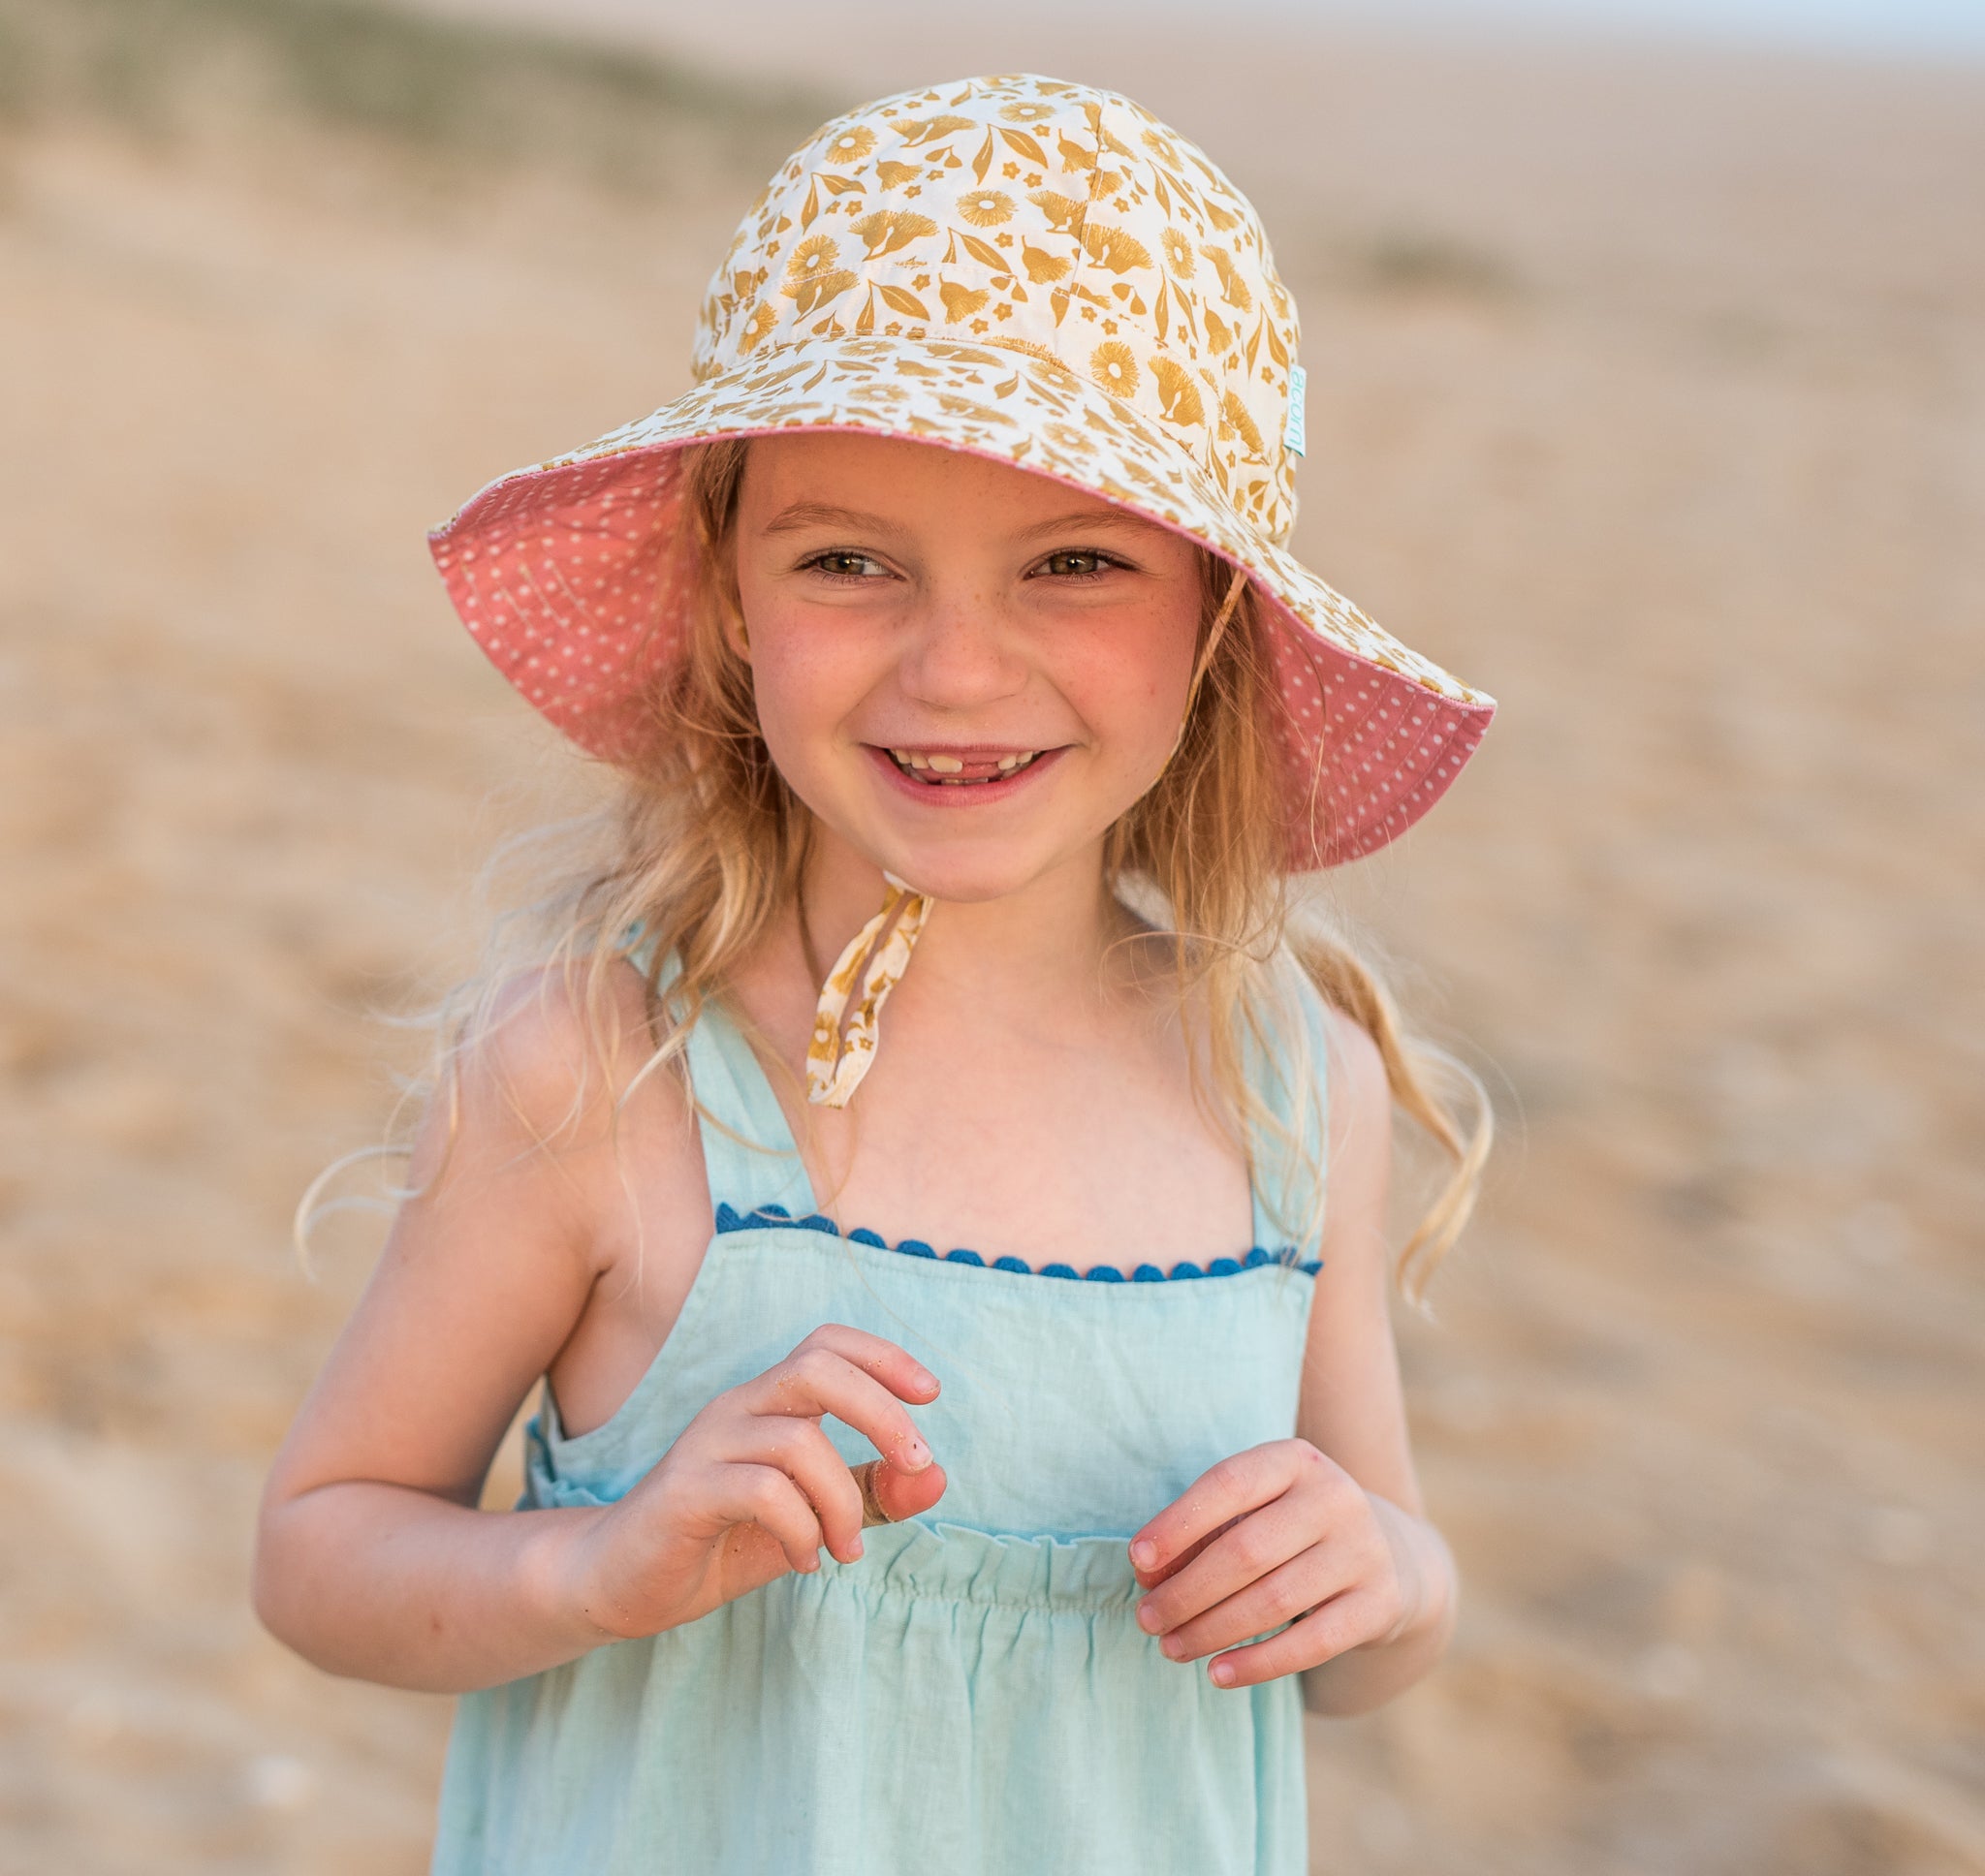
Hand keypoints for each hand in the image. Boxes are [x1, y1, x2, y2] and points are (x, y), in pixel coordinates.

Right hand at [562, 1325, 944, 1641]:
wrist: (617, 1583)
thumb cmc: (719, 1540)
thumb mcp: (811, 1519)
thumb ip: (871, 1497)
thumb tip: (939, 1478)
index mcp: (767, 1403)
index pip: (827, 1344)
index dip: (883, 1356)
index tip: (931, 1394)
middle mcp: (737, 1408)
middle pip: (817, 1368)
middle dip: (881, 1412)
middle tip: (916, 1463)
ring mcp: (706, 1445)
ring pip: (798, 1440)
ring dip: (842, 1501)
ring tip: (846, 1549)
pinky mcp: (684, 1491)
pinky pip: (763, 1491)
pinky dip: (801, 1530)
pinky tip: (803, 1561)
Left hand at [1128, 1440, 1415, 1688]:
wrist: (1389, 1556)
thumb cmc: (1290, 1529)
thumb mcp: (1253, 1510)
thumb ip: (1199, 1534)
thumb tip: (1147, 1573)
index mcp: (1295, 1459)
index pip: (1228, 1484)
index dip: (1177, 1523)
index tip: (1137, 1560)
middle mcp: (1335, 1497)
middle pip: (1245, 1550)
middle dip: (1186, 1591)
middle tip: (1147, 1619)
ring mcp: (1363, 1551)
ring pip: (1273, 1601)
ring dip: (1211, 1630)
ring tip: (1171, 1648)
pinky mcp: (1379, 1604)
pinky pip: (1310, 1644)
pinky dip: (1258, 1663)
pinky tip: (1217, 1674)